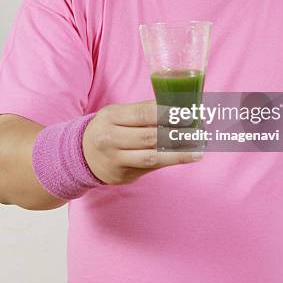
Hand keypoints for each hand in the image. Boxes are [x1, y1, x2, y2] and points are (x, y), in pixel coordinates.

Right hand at [82, 100, 202, 185]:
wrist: (81, 155)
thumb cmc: (108, 128)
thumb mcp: (118, 113)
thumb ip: (143, 110)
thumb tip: (177, 107)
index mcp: (111, 117)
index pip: (143, 114)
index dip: (167, 113)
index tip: (188, 113)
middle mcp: (111, 139)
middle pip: (150, 136)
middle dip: (177, 133)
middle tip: (200, 130)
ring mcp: (116, 159)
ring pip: (152, 156)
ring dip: (179, 152)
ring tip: (199, 149)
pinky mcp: (123, 175)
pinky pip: (151, 167)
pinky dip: (171, 161)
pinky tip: (187, 156)